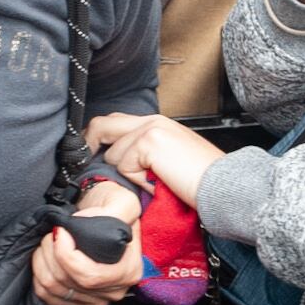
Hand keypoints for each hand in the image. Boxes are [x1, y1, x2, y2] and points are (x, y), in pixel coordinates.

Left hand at [31, 178, 141, 304]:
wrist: (102, 215)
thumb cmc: (112, 207)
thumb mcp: (123, 202)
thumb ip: (117, 211)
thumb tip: (89, 227)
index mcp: (128, 270)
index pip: (89, 275)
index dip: (66, 255)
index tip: (60, 230)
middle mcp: (115, 291)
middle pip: (69, 282)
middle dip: (50, 253)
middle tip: (51, 232)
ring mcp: (96, 300)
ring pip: (54, 289)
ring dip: (42, 262)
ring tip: (47, 241)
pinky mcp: (79, 304)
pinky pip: (49, 297)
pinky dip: (39, 276)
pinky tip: (44, 258)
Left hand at [86, 113, 223, 208]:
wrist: (221, 184)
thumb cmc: (199, 179)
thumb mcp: (166, 160)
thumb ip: (143, 154)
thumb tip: (113, 163)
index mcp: (156, 123)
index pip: (114, 122)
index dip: (96, 137)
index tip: (87, 154)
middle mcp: (152, 120)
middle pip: (103, 124)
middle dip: (88, 145)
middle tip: (83, 164)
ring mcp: (150, 129)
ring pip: (114, 154)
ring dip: (127, 175)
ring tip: (152, 182)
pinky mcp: (149, 142)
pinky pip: (124, 166)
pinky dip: (137, 180)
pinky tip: (157, 182)